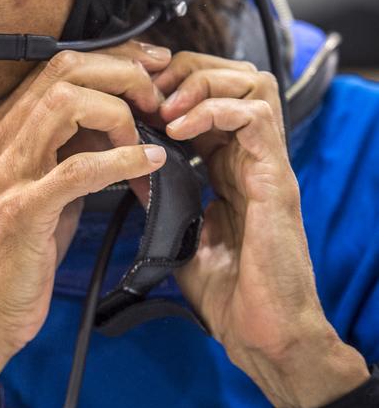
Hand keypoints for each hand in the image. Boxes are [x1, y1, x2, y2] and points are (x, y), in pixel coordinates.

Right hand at [0, 41, 170, 407]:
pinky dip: (122, 160)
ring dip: (121, 112)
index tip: (154, 67)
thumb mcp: (45, 188)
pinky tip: (150, 164)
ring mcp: (8, 173)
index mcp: (5, 130)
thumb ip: (70, 150)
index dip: (114, 58)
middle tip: (160, 97)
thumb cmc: (18, 254)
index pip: (59, 65)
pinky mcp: (22, 211)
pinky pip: (77, 169)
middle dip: (122, 73)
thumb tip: (118, 119)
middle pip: (64, 71)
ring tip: (153, 133)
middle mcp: (1, 141)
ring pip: (66, 105)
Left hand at [155, 52, 367, 407]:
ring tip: (164, 109)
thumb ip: (163, 201)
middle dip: (187, 71)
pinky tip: (178, 129)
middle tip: (148, 93)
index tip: (134, 101)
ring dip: (201, 84)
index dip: (171, 88)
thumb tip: (131, 175)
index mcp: (229, 167)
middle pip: (234, 75)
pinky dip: (213, 109)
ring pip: (251, 82)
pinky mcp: (276, 179)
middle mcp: (252, 158)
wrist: (262, 335)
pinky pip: (256, 116)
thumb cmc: (228, 296)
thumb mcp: (181, 237)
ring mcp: (267, 165)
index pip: (209, 97)